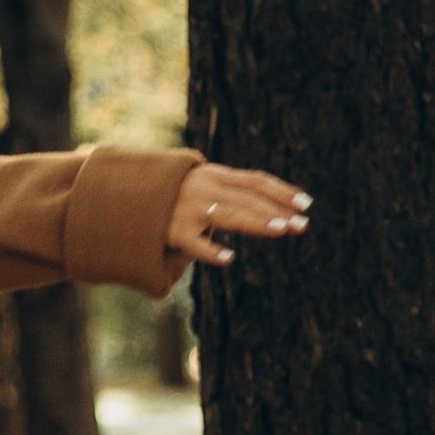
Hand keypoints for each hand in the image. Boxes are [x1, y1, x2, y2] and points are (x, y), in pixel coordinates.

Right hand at [167, 161, 309, 269]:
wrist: (128, 198)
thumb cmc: (177, 195)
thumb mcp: (205, 184)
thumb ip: (233, 191)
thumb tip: (277, 206)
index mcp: (215, 175)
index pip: (255, 181)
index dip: (282, 191)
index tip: (307, 203)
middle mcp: (203, 189)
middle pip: (247, 199)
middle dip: (277, 211)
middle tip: (303, 224)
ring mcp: (188, 210)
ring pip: (227, 215)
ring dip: (256, 222)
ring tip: (281, 230)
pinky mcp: (173, 232)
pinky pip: (194, 244)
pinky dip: (210, 251)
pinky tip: (228, 259)